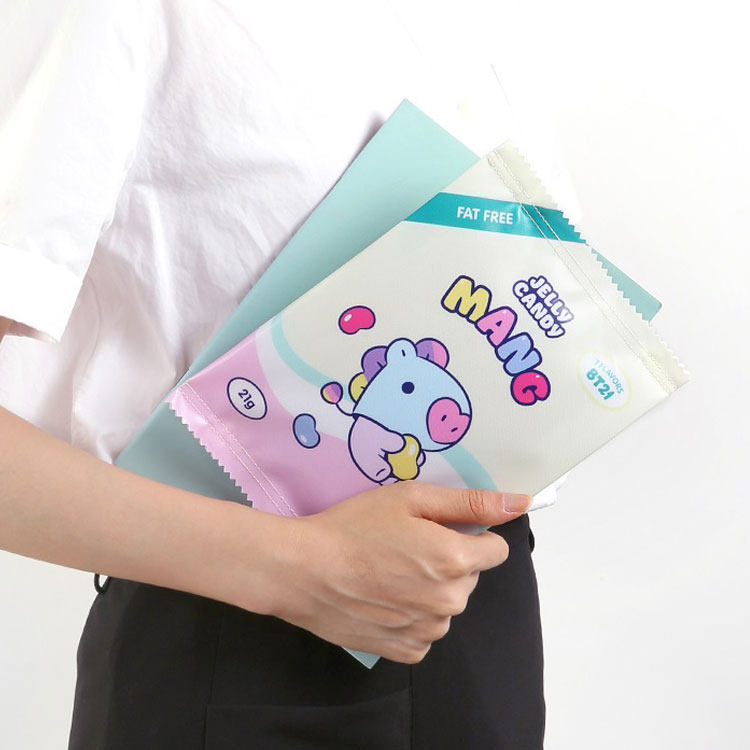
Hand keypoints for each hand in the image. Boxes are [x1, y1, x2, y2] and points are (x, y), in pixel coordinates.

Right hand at [271, 481, 530, 663]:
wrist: (303, 570)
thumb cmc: (354, 527)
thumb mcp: (411, 499)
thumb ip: (470, 503)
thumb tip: (519, 503)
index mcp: (456, 561)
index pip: (495, 550)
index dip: (468, 535)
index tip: (437, 529)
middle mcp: (450, 602)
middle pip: (469, 576)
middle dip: (448, 560)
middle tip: (403, 546)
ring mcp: (428, 631)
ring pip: (447, 604)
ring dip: (430, 590)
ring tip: (388, 572)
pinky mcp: (405, 650)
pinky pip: (425, 630)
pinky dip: (412, 616)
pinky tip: (384, 598)